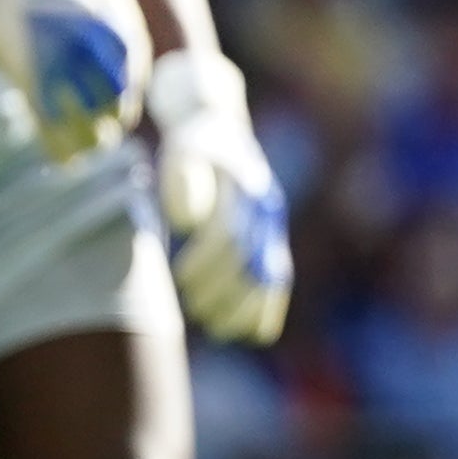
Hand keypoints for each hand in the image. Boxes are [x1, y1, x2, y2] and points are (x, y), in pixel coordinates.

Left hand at [149, 49, 292, 345]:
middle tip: (193, 307)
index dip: (205, 261)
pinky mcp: (273, 236)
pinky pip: (278, 277)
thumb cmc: (190, 143)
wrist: (219, 125)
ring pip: (269, 274)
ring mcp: (274, 224)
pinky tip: (254, 334)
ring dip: (244, 306)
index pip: (229, 233)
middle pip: (250, 259)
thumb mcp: (181, 152)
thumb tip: (187, 222)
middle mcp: (267, 207)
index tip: (178, 278)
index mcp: (245, 186)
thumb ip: (182, 183)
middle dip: (222, 289)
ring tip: (218, 328)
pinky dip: (268, 307)